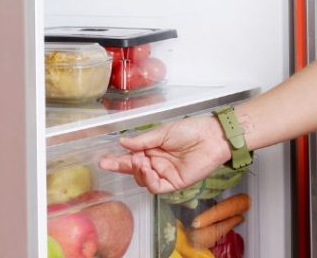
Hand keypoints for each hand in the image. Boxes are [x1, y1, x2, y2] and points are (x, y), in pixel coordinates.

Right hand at [98, 115, 230, 192]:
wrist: (213, 136)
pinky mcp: (174, 183)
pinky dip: (147, 179)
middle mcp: (158, 162)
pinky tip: (147, 168)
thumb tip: (124, 142)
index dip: (118, 159)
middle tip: (110, 162)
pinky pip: (155, 186)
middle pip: (135, 170)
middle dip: (122, 166)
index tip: (104, 159)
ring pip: (142, 179)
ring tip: (138, 159)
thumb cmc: (192, 130)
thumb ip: (144, 140)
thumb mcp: (165, 131)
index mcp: (155, 149)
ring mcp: (165, 174)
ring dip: (137, 171)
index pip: (133, 156)